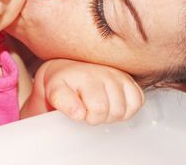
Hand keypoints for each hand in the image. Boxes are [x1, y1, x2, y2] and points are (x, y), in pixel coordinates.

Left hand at [20, 59, 143, 124]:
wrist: (67, 68)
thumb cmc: (58, 87)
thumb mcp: (48, 96)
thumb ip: (60, 104)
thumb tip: (79, 112)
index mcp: (69, 76)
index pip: (79, 99)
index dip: (78, 111)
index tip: (75, 112)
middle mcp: (93, 71)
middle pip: (104, 110)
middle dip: (96, 118)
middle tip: (88, 113)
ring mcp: (111, 73)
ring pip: (121, 108)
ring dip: (112, 114)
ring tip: (100, 109)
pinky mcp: (127, 77)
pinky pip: (137, 101)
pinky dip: (128, 108)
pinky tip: (114, 105)